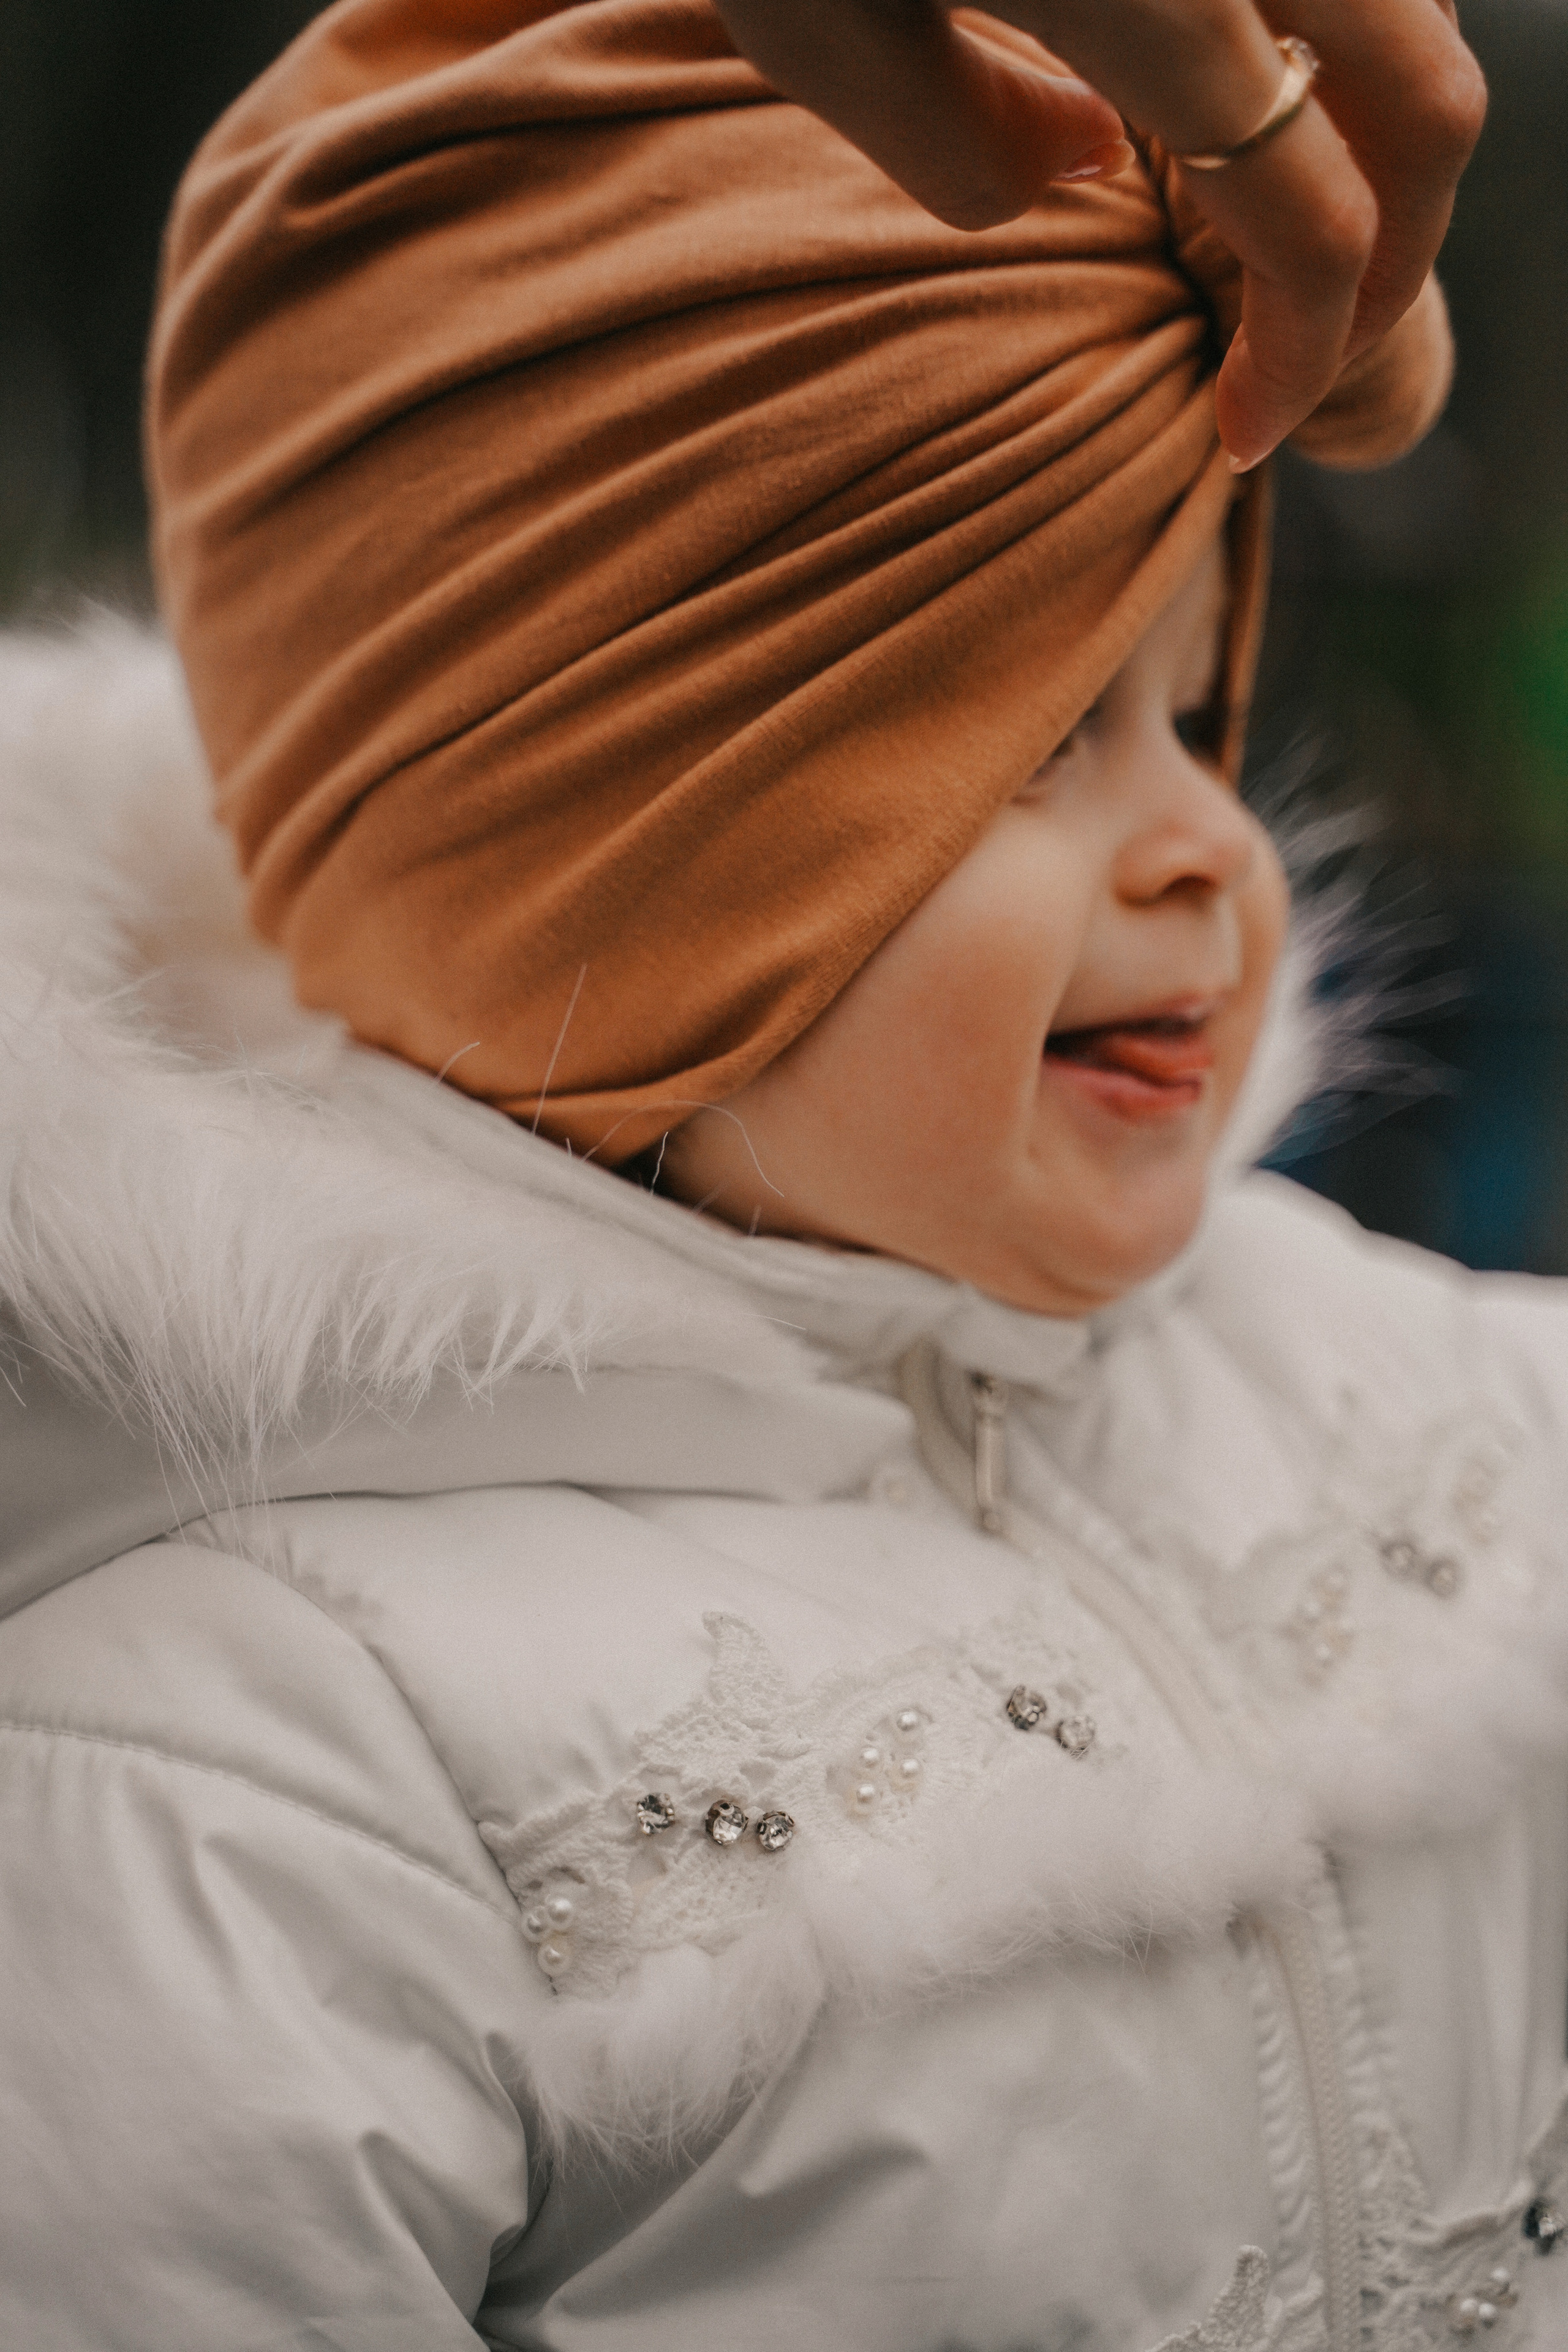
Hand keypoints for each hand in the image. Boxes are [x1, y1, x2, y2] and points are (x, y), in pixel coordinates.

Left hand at [712, 0, 1485, 469]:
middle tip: (1299, 354)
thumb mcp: (807, 14)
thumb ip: (957, 141)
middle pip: (1432, 108)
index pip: (1316, 223)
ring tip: (1257, 226)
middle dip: (1391, 262)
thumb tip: (1093, 167)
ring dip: (1373, 131)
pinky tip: (1237, 78)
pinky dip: (1332, 29)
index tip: (1241, 435)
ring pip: (1413, 4)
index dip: (1303, 355)